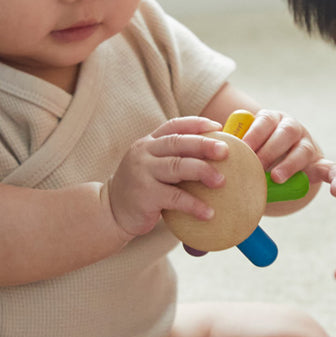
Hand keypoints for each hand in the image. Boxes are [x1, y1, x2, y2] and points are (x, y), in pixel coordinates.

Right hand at [107, 118, 230, 237]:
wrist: (110, 211)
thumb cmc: (141, 188)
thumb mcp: (152, 166)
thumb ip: (174, 158)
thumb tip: (215, 157)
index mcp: (149, 143)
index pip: (174, 126)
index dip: (197, 124)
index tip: (218, 126)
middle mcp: (144, 153)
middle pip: (178, 142)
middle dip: (204, 145)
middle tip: (225, 151)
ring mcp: (142, 173)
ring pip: (176, 166)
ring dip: (202, 171)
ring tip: (221, 181)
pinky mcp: (144, 195)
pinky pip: (174, 197)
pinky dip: (193, 204)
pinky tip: (208, 212)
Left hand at [241, 110, 335, 198]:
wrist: (277, 162)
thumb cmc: (254, 154)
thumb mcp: (244, 147)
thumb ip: (234, 147)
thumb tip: (214, 155)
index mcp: (272, 120)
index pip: (265, 121)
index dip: (254, 133)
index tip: (242, 148)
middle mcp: (292, 128)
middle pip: (285, 133)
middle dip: (270, 149)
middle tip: (256, 164)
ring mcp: (308, 145)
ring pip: (304, 150)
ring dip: (290, 164)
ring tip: (276, 178)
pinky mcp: (320, 163)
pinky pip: (333, 169)